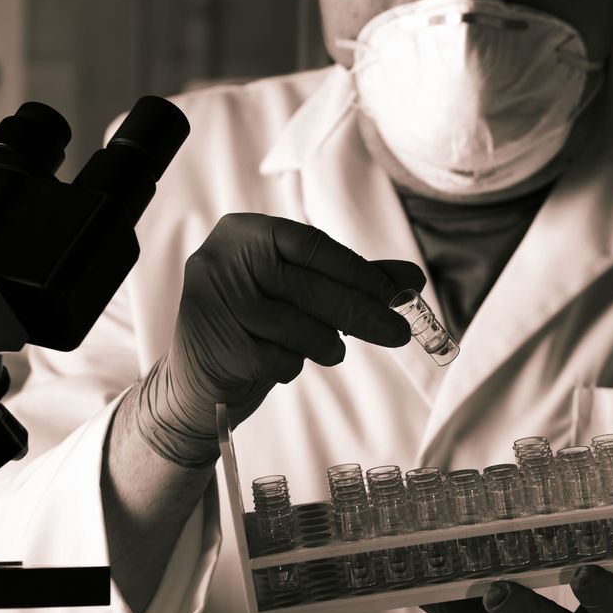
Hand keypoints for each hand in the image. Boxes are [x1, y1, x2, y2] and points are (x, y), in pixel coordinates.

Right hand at [136, 212, 423, 467]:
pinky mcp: (215, 343)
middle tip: (398, 333)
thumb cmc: (255, 328)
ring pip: (296, 325)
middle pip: (309, 286)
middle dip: (361, 313)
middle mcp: (222, 258)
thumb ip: (352, 281)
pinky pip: (276, 357)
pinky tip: (281, 363)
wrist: (198, 380)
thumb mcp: (301, 296)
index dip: (359, 272)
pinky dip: (290, 366)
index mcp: (244, 232)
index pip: (313, 245)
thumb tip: (414, 278)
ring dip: (325, 345)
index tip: (396, 295)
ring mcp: (213, 301)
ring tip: (330, 351)